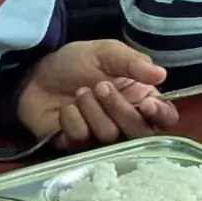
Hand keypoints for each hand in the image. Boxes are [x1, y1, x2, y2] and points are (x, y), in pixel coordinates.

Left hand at [16, 40, 179, 148]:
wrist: (36, 74)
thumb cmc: (75, 62)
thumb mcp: (105, 52)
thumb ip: (132, 62)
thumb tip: (161, 74)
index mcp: (141, 98)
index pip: (166, 118)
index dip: (161, 116)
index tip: (146, 104)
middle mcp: (126, 122)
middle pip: (140, 134)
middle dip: (120, 110)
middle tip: (100, 87)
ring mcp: (102, 139)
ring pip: (111, 138)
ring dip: (94, 111)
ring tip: (80, 92)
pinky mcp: (77, 148)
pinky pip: (83, 143)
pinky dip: (74, 122)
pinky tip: (66, 109)